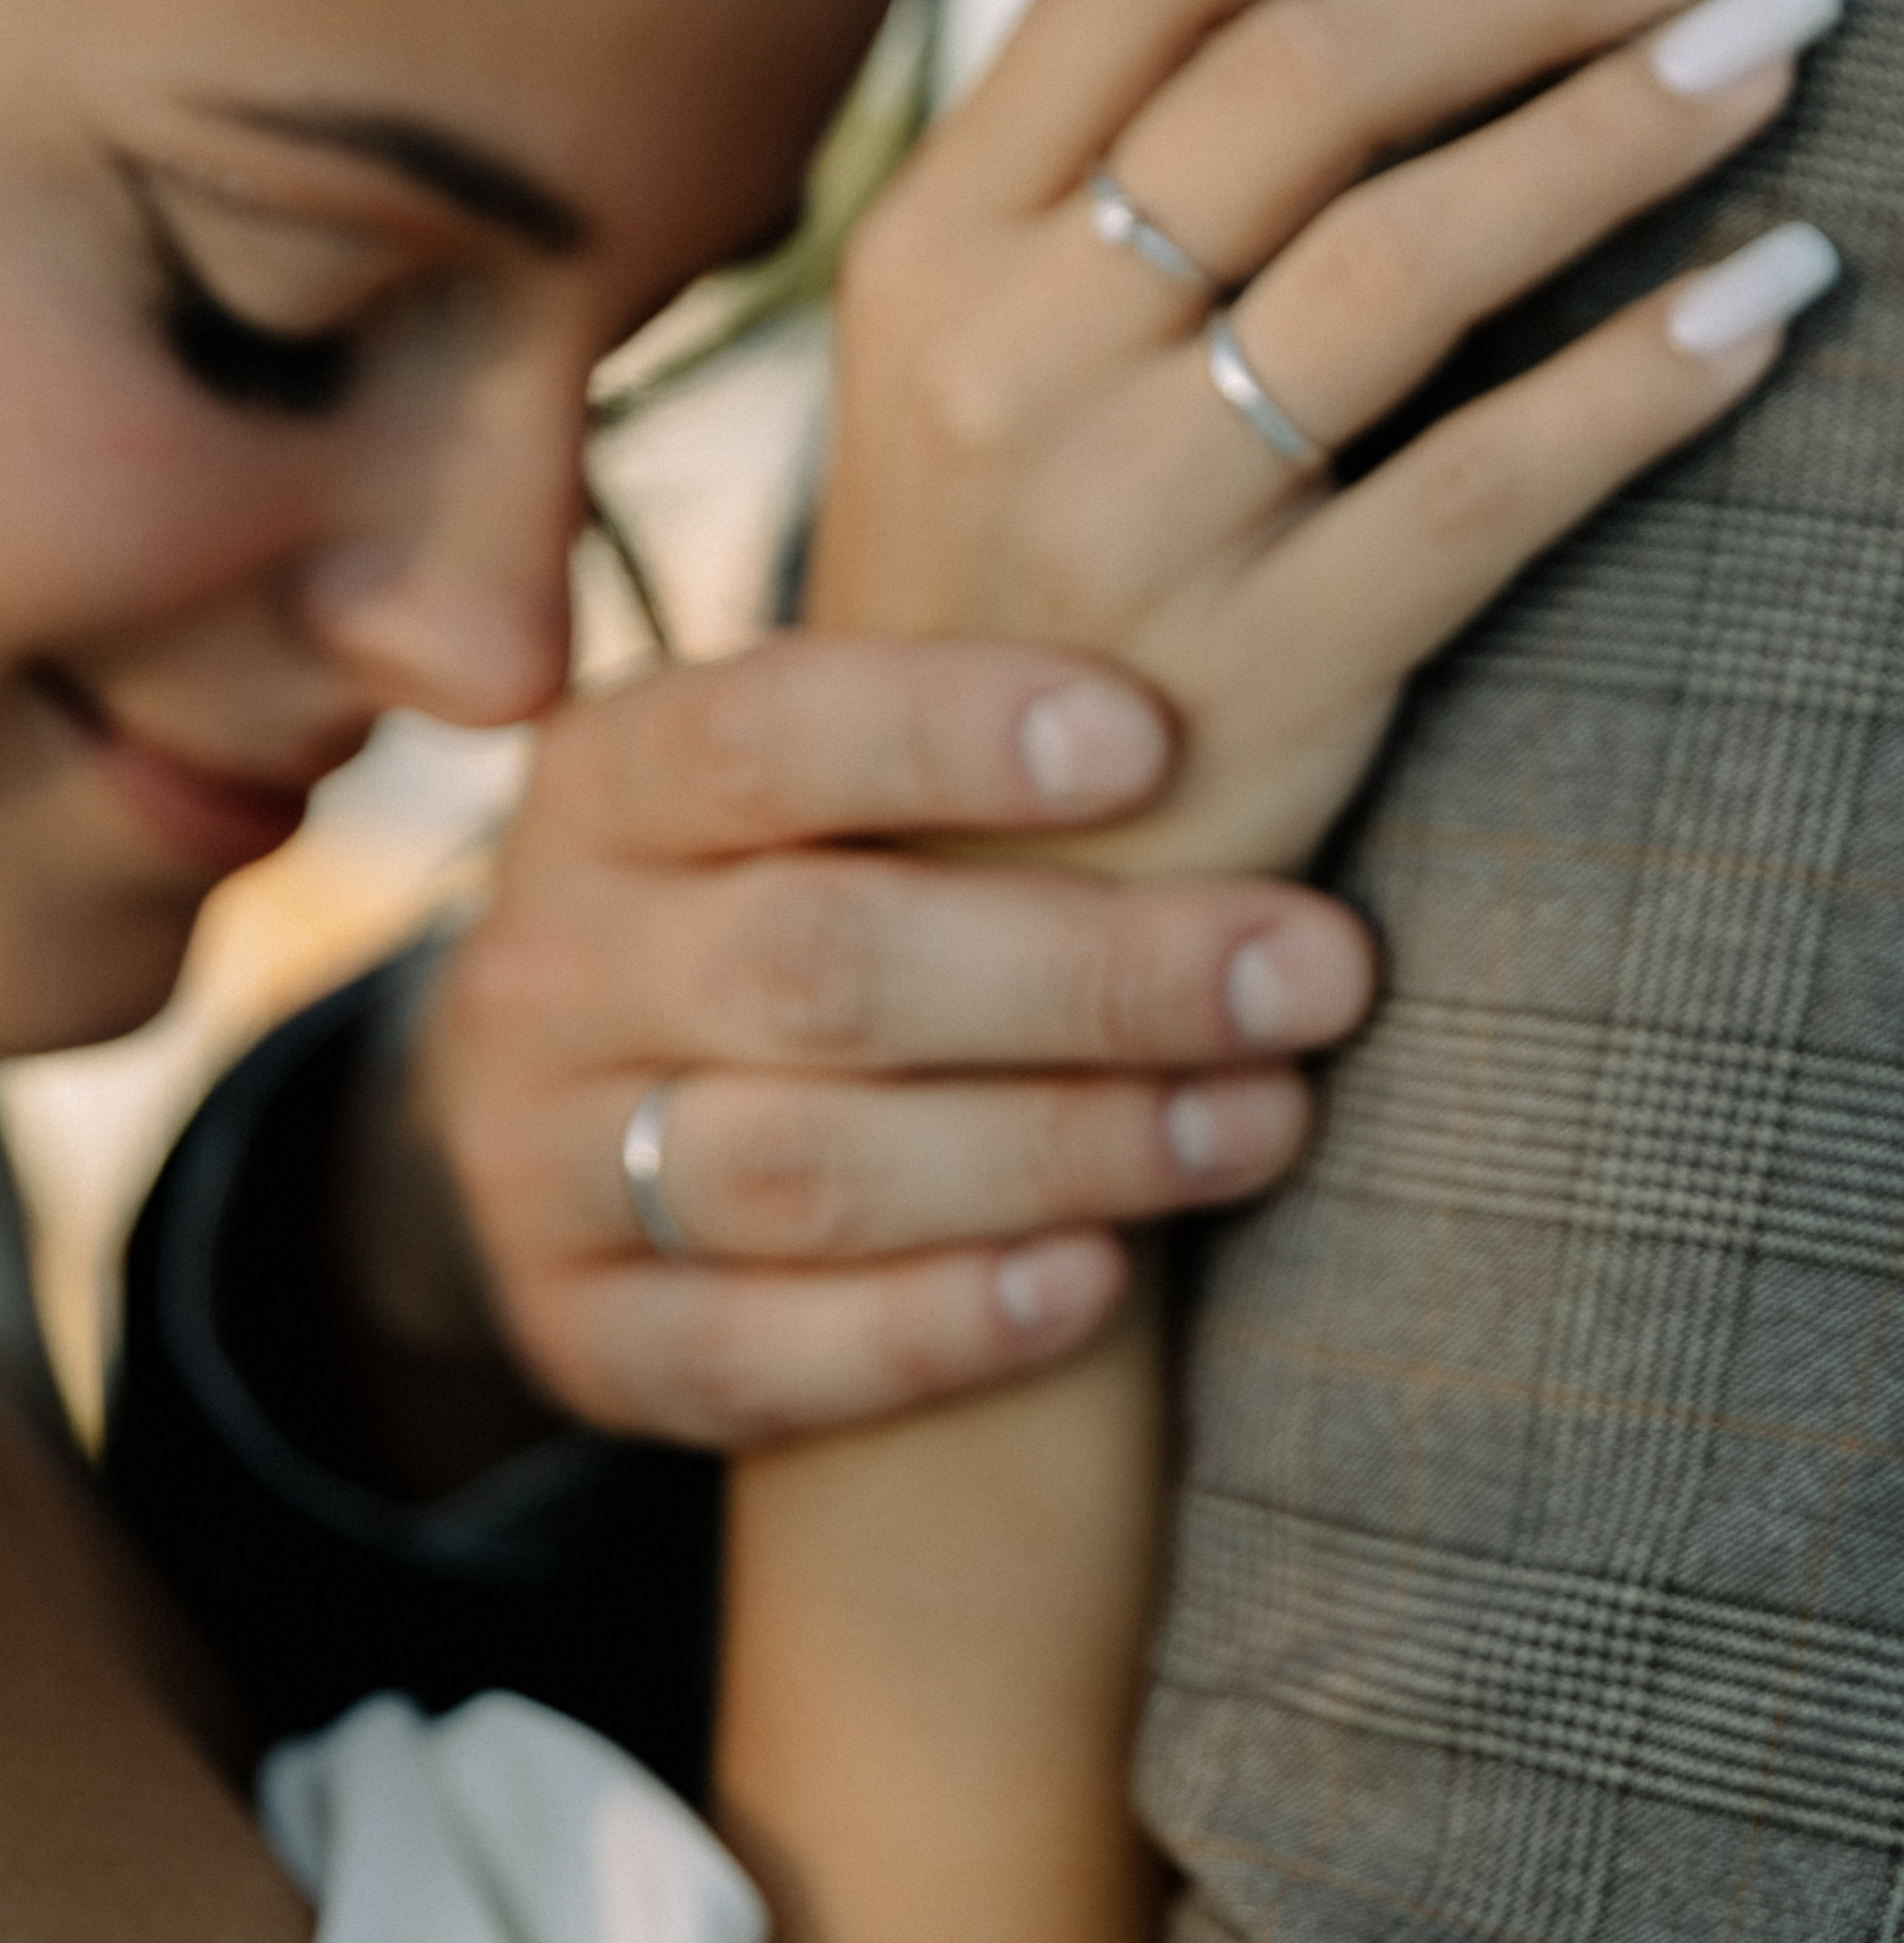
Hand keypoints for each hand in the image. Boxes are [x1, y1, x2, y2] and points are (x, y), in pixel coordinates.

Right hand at [417, 635, 1373, 1444]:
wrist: (592, 1108)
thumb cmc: (811, 892)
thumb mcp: (832, 784)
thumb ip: (981, 729)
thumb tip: (1247, 589)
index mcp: (611, 779)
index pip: (763, 731)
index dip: (951, 730)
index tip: (1156, 735)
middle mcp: (552, 963)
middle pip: (820, 962)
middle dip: (1094, 973)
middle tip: (1320, 966)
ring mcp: (543, 1163)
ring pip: (802, 1167)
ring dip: (1063, 1148)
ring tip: (1268, 1119)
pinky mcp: (582, 1338)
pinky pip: (750, 1353)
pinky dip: (935, 1325)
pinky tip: (1096, 1284)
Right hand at [809, 0, 1841, 873]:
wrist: (947, 925)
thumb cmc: (1007, 622)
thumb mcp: (975, 385)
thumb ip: (1102, 198)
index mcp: (927, 251)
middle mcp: (1009, 359)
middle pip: (1302, 75)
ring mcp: (1131, 519)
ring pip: (1410, 252)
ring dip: (1627, 123)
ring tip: (1783, 52)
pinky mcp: (1264, 674)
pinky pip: (1489, 487)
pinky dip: (1649, 376)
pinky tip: (1778, 301)